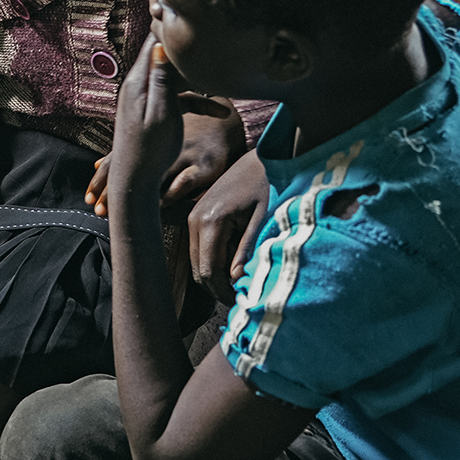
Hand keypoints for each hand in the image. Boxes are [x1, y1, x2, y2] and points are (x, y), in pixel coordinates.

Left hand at [102, 33, 235, 212]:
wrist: (134, 183)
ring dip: (198, 77)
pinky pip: (176, 96)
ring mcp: (144, 97)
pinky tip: (221, 110)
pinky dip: (196, 100)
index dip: (171, 25)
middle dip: (191, 48)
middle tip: (218, 32)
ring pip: (174, 75)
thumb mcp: (162, 113)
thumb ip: (162, 80)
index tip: (191, 7)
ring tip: (227, 73)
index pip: (154, 42)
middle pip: (166, 55)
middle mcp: (138, 85)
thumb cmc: (150, 150)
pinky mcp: (152, 109)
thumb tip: (161, 45)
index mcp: (138, 82)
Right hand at [187, 149, 269, 304]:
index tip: (240, 301)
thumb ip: (248, 248)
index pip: (208, 270)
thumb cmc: (267, 185)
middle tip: (240, 296)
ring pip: (196, 261)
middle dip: (217, 287)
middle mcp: (195, 220)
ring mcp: (192, 217)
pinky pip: (199, 249)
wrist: (259, 159)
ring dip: (214, 275)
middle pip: (198, 270)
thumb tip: (237, 279)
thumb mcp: (262, 218)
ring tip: (238, 281)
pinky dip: (213, 261)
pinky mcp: (195, 216)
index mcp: (211, 221)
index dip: (222, 291)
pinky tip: (233, 262)